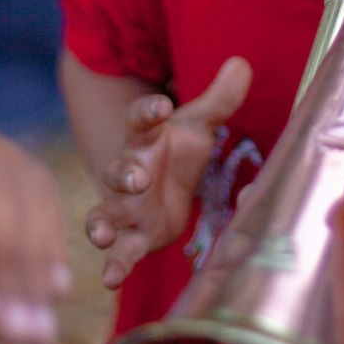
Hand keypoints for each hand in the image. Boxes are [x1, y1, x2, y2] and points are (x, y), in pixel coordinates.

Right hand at [86, 57, 251, 289]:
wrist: (160, 185)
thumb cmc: (177, 149)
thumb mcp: (199, 124)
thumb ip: (219, 99)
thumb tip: (242, 63)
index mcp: (145, 138)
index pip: (141, 119)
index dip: (148, 111)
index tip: (162, 105)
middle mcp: (129, 171)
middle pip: (119, 169)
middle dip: (124, 174)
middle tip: (136, 178)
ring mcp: (125, 207)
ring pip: (106, 213)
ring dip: (102, 224)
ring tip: (100, 234)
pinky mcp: (133, 236)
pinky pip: (119, 251)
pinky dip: (114, 265)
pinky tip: (110, 280)